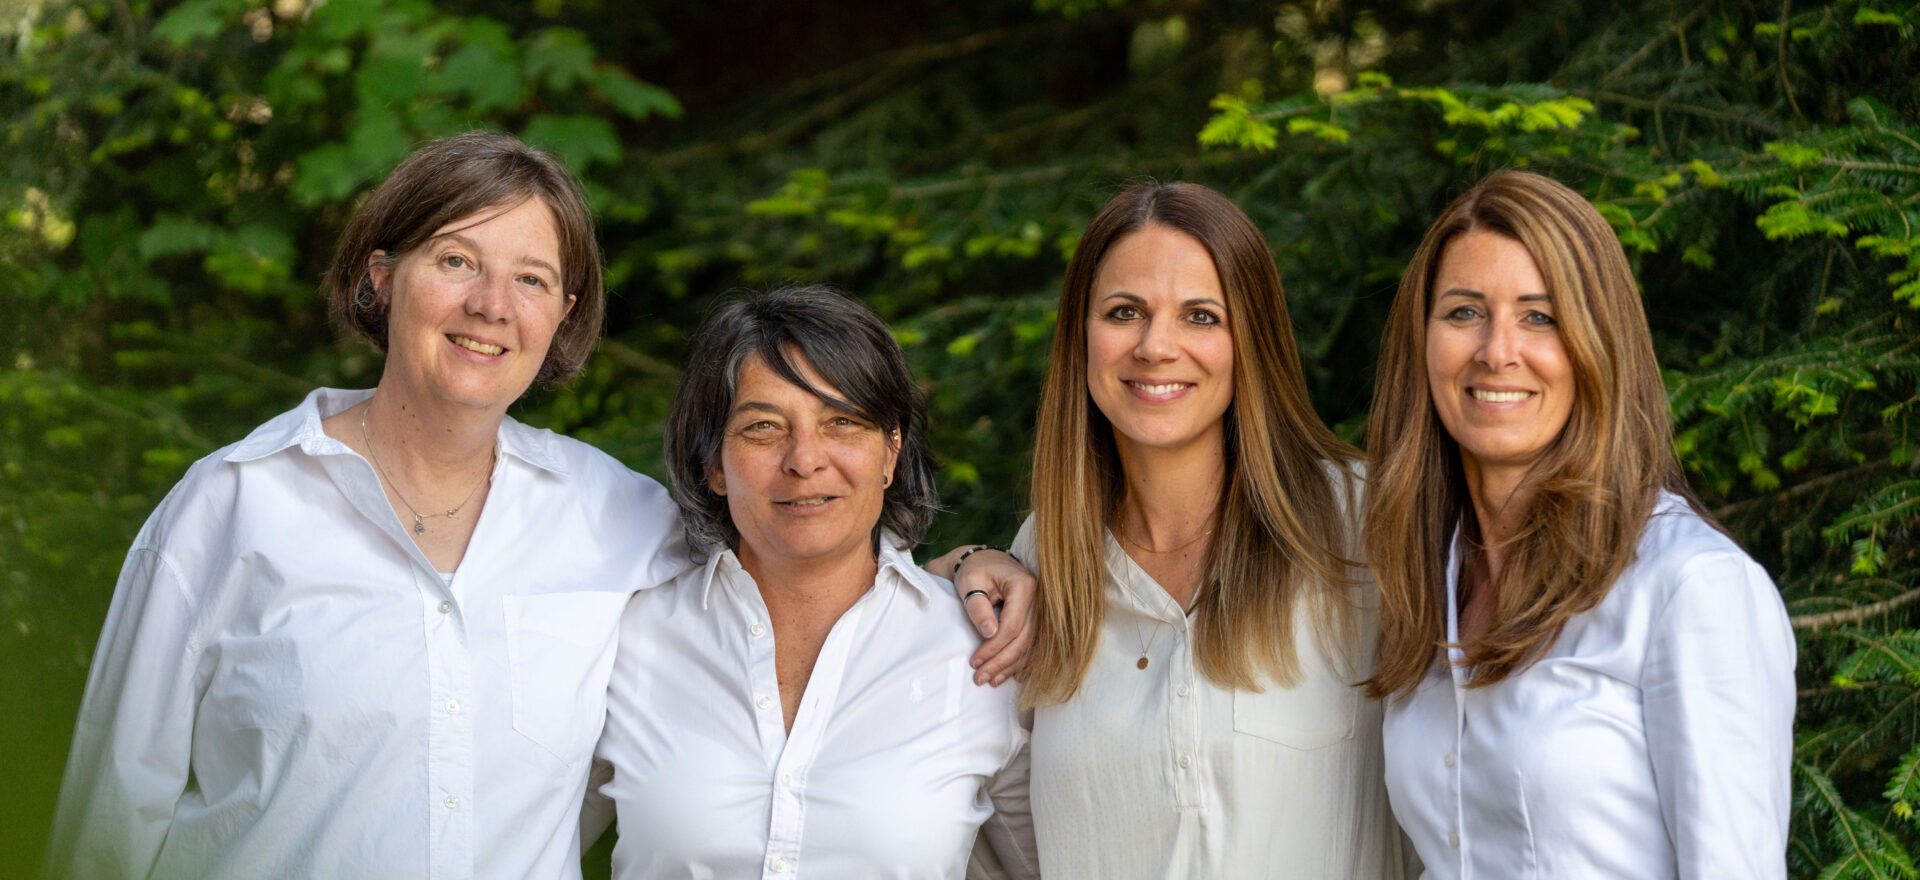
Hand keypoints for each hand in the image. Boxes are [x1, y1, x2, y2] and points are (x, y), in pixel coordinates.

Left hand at [951, 547, 1034, 686]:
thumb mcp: (969, 582)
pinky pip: (1034, 645)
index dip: (994, 647)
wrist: (986, 561)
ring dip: (1012, 666)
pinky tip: (1014, 676)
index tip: (975, 662)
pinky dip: (1023, 662)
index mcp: (1024, 585)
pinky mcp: (1039, 619)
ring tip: (991, 680)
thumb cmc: (975, 570)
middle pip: (1024, 639)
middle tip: (981, 678)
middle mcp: (1039, 599)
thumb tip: (989, 633)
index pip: (1013, 625)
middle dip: (1002, 662)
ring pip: (1031, 645)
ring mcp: (1042, 610)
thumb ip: (978, 607)